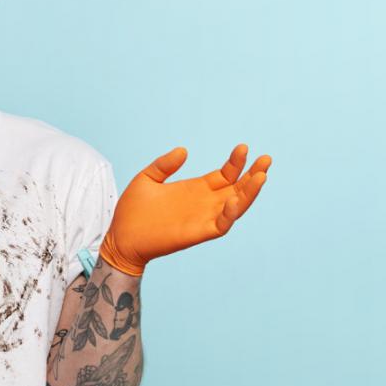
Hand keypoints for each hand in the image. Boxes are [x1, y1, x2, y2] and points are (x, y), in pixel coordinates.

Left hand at [99, 144, 270, 275]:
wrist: (119, 238)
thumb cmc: (131, 211)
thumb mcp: (147, 178)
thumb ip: (164, 165)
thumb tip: (183, 151)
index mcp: (196, 189)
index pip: (225, 174)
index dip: (236, 162)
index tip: (243, 147)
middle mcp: (204, 203)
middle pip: (238, 188)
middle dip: (254, 174)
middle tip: (266, 159)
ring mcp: (202, 218)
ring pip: (236, 206)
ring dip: (250, 193)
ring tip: (261, 176)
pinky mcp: (197, 233)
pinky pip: (221, 225)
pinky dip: (230, 213)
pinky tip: (232, 199)